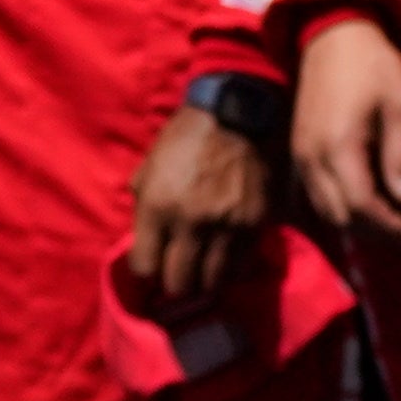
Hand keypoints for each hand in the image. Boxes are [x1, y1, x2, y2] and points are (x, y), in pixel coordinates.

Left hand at [125, 101, 274, 306]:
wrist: (235, 115)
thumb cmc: (183, 140)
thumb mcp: (148, 170)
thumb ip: (143, 210)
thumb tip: (145, 244)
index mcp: (157, 207)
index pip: (145, 267)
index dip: (146, 273)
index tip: (151, 267)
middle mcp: (191, 223)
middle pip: (179, 283)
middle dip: (173, 285)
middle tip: (176, 279)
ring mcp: (227, 226)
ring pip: (213, 282)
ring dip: (204, 283)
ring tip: (201, 276)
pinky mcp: (257, 224)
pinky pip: (242, 265)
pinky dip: (231, 270)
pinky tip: (225, 264)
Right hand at [293, 13, 400, 247]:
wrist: (330, 38)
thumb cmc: (373, 68)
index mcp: (340, 147)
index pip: (361, 206)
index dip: (389, 228)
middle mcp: (313, 160)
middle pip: (340, 215)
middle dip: (373, 234)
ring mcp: (300, 157)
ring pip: (324, 209)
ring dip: (354, 225)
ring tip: (385, 228)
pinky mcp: (297, 153)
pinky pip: (314, 195)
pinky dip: (337, 210)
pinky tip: (358, 208)